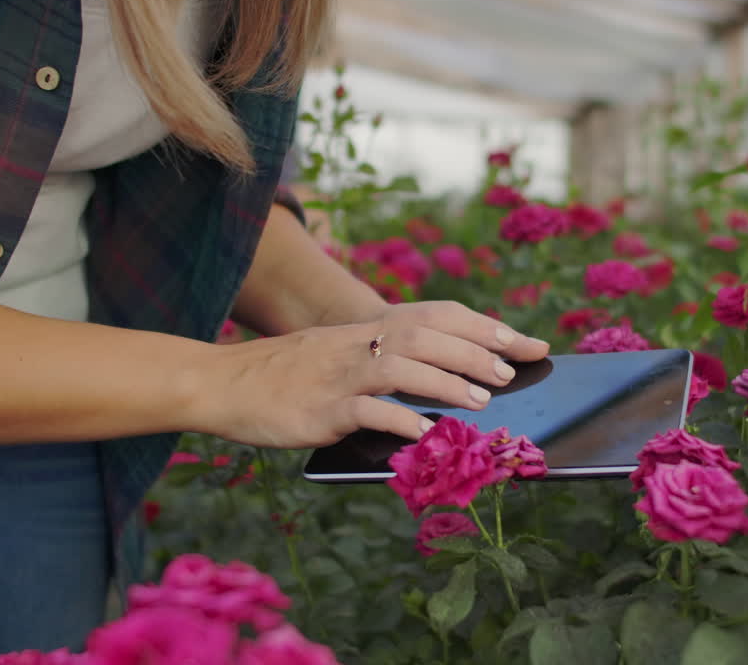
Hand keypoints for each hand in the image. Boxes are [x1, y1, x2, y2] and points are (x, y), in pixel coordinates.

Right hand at [184, 301, 549, 448]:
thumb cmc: (287, 375)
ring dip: (446, 381)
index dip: (483, 326)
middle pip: (426, 334)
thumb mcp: (340, 355)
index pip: (436, 316)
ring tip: (482, 400)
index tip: (524, 342)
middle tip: (513, 372)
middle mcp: (357, 344)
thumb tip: (441, 381)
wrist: (223, 383)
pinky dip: (398, 418)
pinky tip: (425, 432)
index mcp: (366, 329)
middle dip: (476, 350)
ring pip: (400, 366)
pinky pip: (364, 411)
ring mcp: (338, 375)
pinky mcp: (320, 408)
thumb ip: (386, 362)